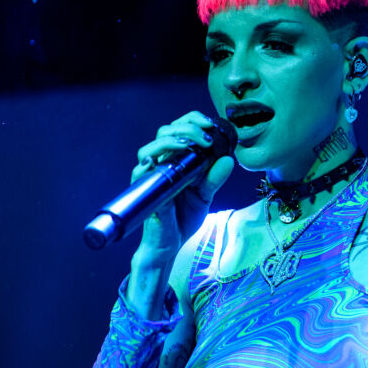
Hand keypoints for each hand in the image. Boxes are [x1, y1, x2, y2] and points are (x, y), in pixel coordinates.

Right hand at [131, 111, 234, 255]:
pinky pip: (139, 174)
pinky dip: (146, 165)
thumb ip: (215, 178)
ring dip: (168, 142)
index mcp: (175, 161)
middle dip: (186, 128)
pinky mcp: (144, 193)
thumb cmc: (182, 219)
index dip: (192, 120)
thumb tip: (228, 160)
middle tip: (206, 137)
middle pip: (164, 132)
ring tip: (188, 145)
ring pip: (148, 149)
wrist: (170, 246)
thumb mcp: (205, 195)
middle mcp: (161, 165)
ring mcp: (150, 178)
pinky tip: (157, 161)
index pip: (178, 129)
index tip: (210, 125)